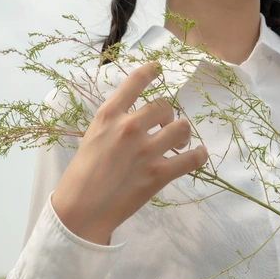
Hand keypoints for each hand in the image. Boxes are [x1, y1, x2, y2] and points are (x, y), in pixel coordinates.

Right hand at [52, 62, 208, 244]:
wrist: (80, 209)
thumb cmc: (81, 175)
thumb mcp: (92, 138)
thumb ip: (113, 124)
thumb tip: (135, 120)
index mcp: (108, 116)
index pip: (134, 82)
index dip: (150, 71)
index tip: (158, 68)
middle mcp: (129, 127)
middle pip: (164, 106)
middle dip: (168, 116)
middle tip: (165, 129)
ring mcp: (145, 151)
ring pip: (182, 127)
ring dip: (183, 133)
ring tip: (179, 143)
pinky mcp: (158, 174)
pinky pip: (192, 158)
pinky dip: (199, 155)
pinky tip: (198, 155)